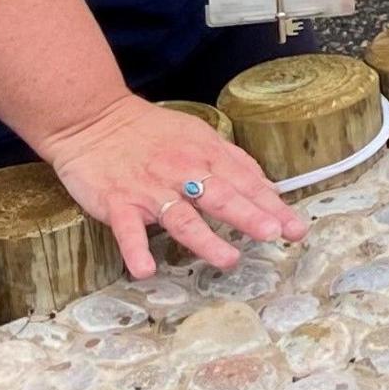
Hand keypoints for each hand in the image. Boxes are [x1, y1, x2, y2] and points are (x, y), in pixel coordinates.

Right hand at [36, 95, 302, 278]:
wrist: (92, 120)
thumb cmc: (150, 133)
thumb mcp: (197, 137)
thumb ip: (232, 163)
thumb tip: (267, 189)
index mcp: (204, 153)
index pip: (244, 181)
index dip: (271, 204)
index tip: (295, 227)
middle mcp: (181, 171)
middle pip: (220, 195)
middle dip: (249, 215)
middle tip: (274, 234)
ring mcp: (149, 189)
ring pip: (181, 217)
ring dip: (205, 239)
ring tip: (228, 259)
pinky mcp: (117, 202)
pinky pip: (127, 229)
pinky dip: (135, 249)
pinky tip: (146, 269)